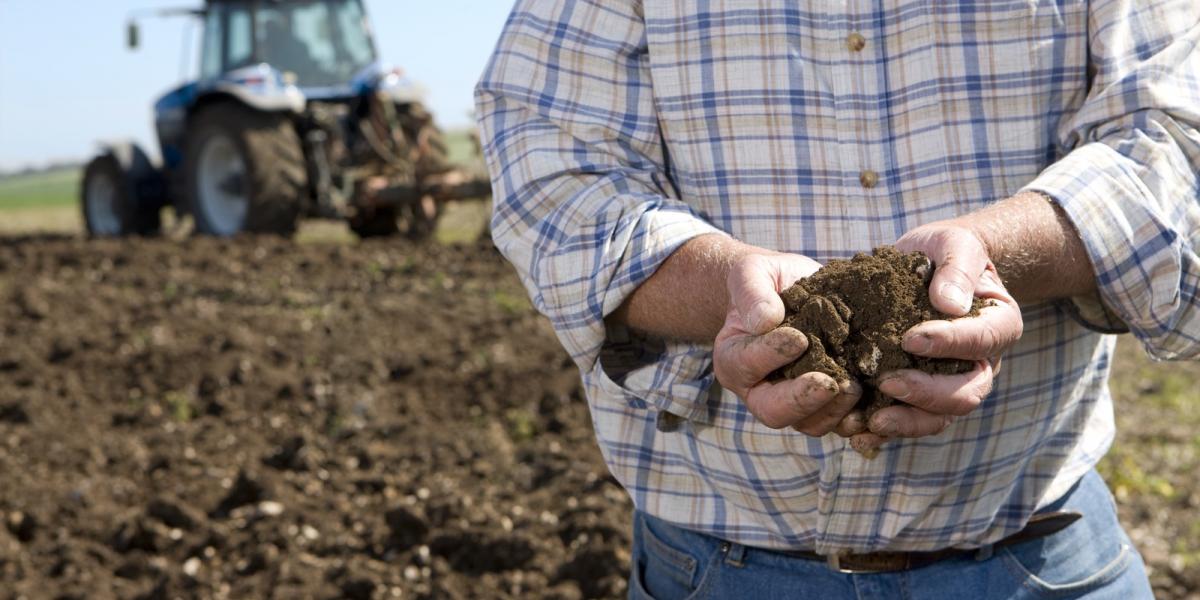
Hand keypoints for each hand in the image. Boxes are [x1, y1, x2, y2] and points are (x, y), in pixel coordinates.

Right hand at [714, 253, 863, 435]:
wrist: (792, 291)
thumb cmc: (766, 282)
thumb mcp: (751, 273)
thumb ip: (752, 293)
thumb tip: (765, 320)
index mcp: (733, 359)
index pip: (746, 364)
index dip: (771, 355)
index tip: (799, 338)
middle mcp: (758, 389)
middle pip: (773, 410)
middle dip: (802, 399)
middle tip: (829, 383)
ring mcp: (792, 402)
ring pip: (808, 423)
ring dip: (833, 410)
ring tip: (854, 387)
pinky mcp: (824, 404)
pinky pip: (838, 422)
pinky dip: (855, 418)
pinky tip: (871, 404)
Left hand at [850, 222, 1022, 454]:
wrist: (927, 266)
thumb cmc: (945, 252)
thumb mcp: (954, 243)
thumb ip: (957, 268)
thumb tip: (949, 303)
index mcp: (998, 324)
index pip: (982, 340)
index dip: (949, 343)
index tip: (911, 338)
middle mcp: (982, 363)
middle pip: (967, 392)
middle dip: (927, 392)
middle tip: (887, 381)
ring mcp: (953, 383)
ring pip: (940, 416)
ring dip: (906, 421)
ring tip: (871, 420)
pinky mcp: (921, 393)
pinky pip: (910, 419)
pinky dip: (886, 429)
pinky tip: (858, 434)